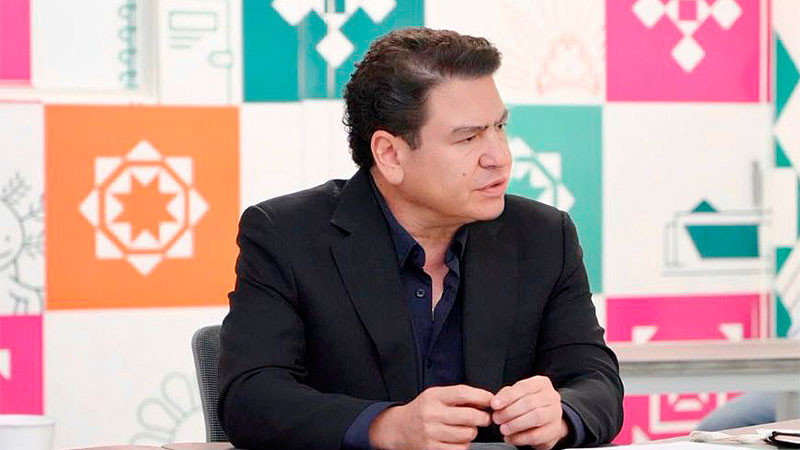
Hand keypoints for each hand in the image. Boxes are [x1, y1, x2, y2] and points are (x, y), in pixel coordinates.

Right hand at [369, 384, 493, 449]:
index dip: (481, 397)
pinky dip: (464, 445)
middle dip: (483, 418)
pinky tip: (456, 439)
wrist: (400, 428)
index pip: (463, 394)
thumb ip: (458, 396)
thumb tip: (486, 400)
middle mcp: (431, 414)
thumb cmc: (423, 410)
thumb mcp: (435, 396)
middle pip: (470, 416)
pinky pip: (461, 449)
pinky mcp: (433, 449)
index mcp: (433, 397)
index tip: (490, 400)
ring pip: (468, 434)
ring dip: (472, 432)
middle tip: (483, 418)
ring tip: (464, 428)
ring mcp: (431, 433)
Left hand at [490, 376, 568, 449]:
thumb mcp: (517, 395)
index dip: (507, 397)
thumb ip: (507, 395)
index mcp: (541, 384)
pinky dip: (520, 438)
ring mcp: (555, 414)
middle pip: (529, 403)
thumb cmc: (529, 405)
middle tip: (497, 419)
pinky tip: (510, 438)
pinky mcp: (554, 431)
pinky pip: (537, 435)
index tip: (494, 405)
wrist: (546, 421)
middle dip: (509, 412)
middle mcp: (551, 397)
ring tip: (503, 429)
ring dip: (515, 425)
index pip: (523, 387)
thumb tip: (496, 402)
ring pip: (536, 418)